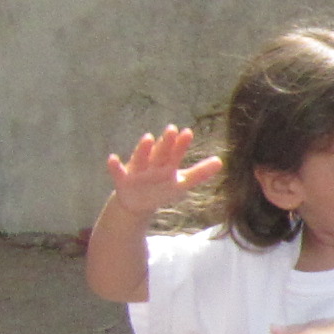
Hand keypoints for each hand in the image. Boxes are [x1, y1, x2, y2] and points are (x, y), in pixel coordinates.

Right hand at [105, 127, 221, 218]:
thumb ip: (200, 173)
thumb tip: (220, 161)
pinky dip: (114, 166)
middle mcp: (152, 164)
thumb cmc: (162, 189)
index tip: (188, 132)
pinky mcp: (123, 180)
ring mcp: (137, 171)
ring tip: (148, 138)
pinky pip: (117, 172)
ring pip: (140, 159)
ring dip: (143, 149)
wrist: (138, 203)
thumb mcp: (181, 183)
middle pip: (160, 153)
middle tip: (172, 129)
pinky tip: (112, 158)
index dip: (181, 144)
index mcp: (167, 164)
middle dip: (166, 143)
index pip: (176, 153)